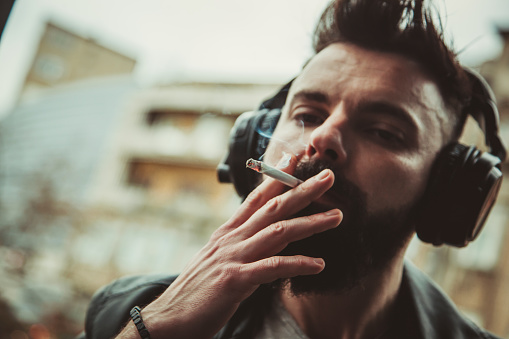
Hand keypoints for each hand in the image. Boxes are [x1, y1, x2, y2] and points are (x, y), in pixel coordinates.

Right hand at [118, 156, 341, 338]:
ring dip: (311, 223)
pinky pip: (272, 268)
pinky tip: (319, 264)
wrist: (168, 318)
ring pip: (278, 232)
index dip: (277, 177)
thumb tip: (276, 235)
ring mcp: (233, 257)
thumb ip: (247, 245)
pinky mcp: (235, 280)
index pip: (256, 197)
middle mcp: (231, 239)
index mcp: (227, 232)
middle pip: (273, 207)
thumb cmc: (197, 291)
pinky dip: (297, 263)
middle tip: (329, 176)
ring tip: (338, 216)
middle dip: (303, 189)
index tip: (294, 158)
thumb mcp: (221, 260)